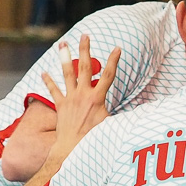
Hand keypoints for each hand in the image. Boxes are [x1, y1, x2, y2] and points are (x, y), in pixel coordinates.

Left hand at [42, 34, 119, 159]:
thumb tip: (142, 116)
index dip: (114, 61)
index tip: (117, 48)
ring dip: (64, 58)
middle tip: (84, 36)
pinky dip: (48, 82)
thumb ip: (122, 116)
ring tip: (62, 44)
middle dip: (85, 50)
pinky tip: (44, 72)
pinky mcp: (61, 106)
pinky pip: (53, 91)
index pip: (109, 75)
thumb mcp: (112, 126)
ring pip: (67, 74)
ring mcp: (70, 99)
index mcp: (97, 98)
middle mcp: (83, 95)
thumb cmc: (95, 140)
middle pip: (85, 68)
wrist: (73, 149)